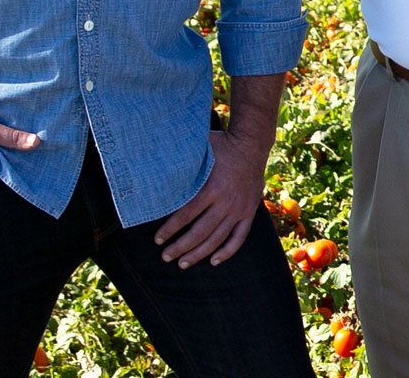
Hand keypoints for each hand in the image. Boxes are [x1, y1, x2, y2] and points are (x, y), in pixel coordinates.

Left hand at [154, 129, 266, 267]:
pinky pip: (239, 237)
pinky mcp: (249, 212)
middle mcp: (226, 202)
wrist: (252, 144)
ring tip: (182, 264)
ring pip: (217, 239)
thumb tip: (156, 162)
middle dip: (180, 247)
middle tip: (165, 256)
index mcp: (212, 187)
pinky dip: (227, 252)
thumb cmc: (222, 145)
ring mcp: (239, 209)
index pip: (186, 215)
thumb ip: (183, 160)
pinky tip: (214, 261)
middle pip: (199, 232)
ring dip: (199, 254)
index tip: (157, 240)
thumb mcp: (201, 148)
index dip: (169, 229)